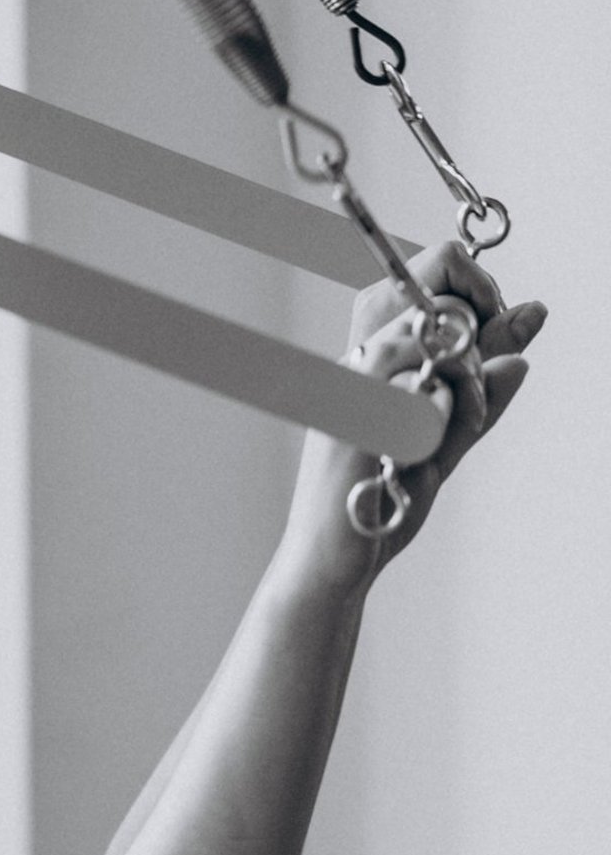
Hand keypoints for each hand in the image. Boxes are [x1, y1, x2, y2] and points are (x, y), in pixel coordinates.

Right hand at [287, 236, 545, 582]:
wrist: (330, 562)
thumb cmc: (378, 505)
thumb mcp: (444, 442)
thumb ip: (482, 395)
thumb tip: (525, 345)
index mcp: (370, 363)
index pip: (427, 291)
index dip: (474, 303)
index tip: (498, 344)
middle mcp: (355, 364)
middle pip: (435, 304)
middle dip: (478, 340)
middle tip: (482, 394)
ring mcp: (353, 388)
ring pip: (435, 340)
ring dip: (466, 382)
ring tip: (460, 428)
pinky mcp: (356, 416)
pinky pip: (426, 389)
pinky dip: (446, 418)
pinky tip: (423, 454)